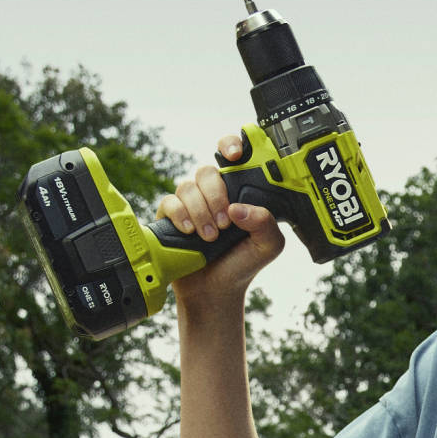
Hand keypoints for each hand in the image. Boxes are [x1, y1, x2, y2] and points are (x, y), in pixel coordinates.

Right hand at [158, 133, 284, 310]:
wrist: (216, 292)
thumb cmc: (242, 264)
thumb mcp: (267, 246)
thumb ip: (266, 223)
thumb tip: (239, 208)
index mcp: (237, 192)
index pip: (232, 155)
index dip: (231, 145)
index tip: (235, 156)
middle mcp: (213, 193)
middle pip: (207, 171)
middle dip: (216, 195)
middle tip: (225, 223)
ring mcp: (191, 203)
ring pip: (188, 186)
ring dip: (200, 212)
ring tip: (210, 237)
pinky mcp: (171, 216)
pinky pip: (169, 202)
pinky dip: (180, 215)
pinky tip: (190, 232)